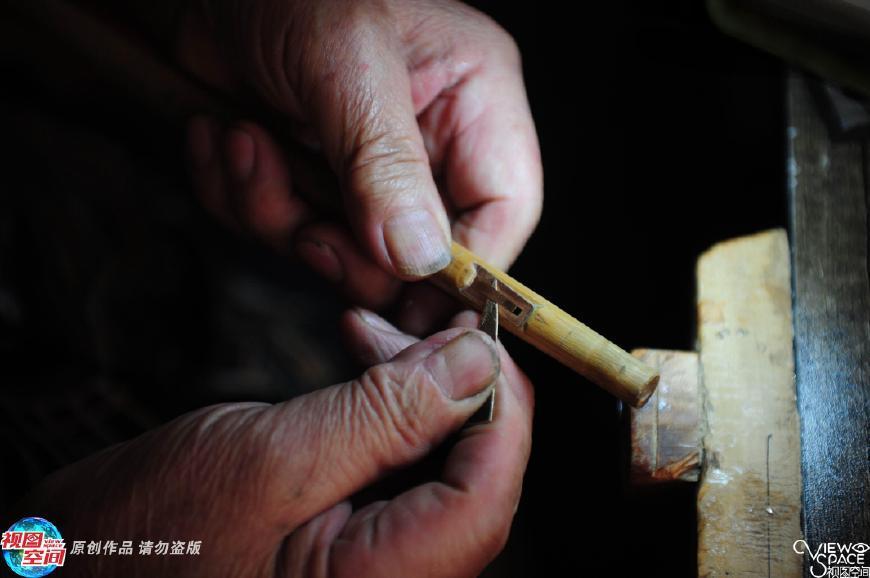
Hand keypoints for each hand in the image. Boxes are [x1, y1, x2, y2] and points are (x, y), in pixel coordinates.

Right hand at [15, 311, 532, 576]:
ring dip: (418, 387)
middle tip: (417, 325)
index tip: (480, 336)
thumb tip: (477, 362)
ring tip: (370, 334)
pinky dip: (389, 407)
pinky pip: (398, 464)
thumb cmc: (152, 536)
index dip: (499, 405)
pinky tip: (363, 362)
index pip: (486, 494)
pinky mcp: (352, 534)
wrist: (78, 565)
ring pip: (438, 461)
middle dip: (454, 386)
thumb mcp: (277, 458)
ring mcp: (375, 560)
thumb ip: (388, 415)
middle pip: (471, 475)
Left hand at [183, 0, 541, 330]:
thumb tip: (417, 259)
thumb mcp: (344, 66)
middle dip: (344, 248)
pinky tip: (223, 138)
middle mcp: (430, 141)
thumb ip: (384, 164)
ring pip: (340, 250)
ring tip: (243, 144)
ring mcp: (367, 165)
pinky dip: (241, 197)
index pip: (505, 212)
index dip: (463, 270)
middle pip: (417, 253)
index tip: (405, 299)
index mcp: (474, 100)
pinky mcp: (312, 175)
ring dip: (276, 214)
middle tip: (302, 220)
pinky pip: (283, 228)